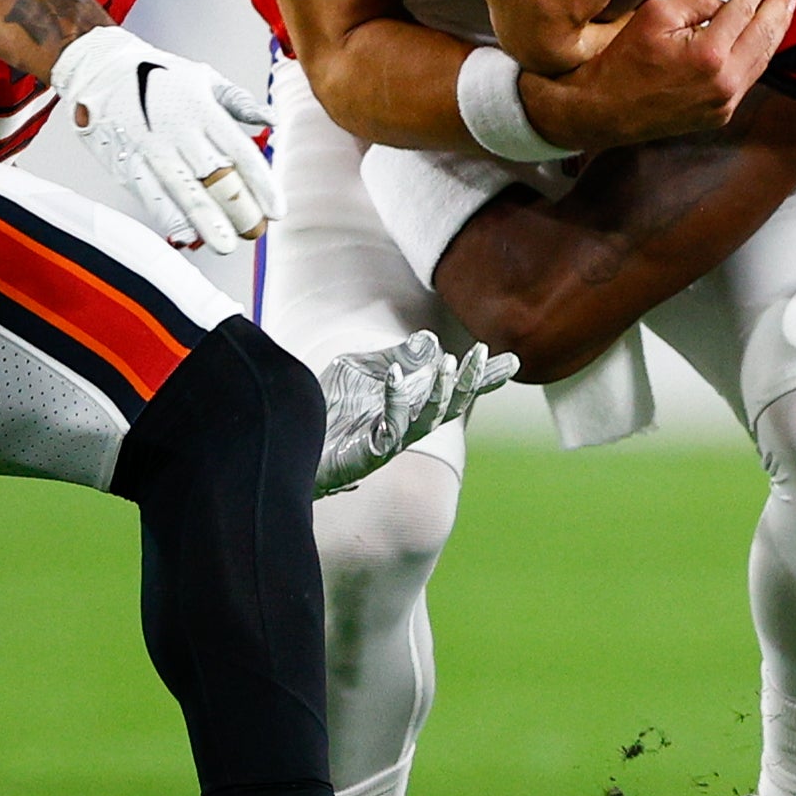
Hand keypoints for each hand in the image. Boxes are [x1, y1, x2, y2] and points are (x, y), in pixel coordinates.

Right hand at [49, 24, 281, 250]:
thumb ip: (239, 102)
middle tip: (255, 233)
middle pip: (213, 176)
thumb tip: (272, 121)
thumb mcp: (204, 77)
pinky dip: (167, 216)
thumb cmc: (159, 74)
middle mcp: (177, 130)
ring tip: (224, 245)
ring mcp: (150, 147)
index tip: (277, 210)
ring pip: (181, 190)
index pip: (239, 152)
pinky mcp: (124, 161)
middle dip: (237, 209)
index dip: (261, 184)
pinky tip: (184, 235)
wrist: (99, 67)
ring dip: (205, 220)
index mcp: (201, 109)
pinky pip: (149, 194)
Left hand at [313, 333, 517, 494]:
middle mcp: (406, 426)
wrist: (283, 441)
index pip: (454, 391)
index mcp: (409, 407)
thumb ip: (394, 357)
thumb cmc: (321, 410)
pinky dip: (396, 397)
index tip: (512, 362)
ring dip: (442, 390)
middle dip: (471, 381)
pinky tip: (394, 374)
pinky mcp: (370, 454)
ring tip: (450, 362)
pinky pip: (391, 425)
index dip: (482, 379)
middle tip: (485, 354)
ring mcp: (390, 443)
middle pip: (452, 405)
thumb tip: (431, 340)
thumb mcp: (358, 370)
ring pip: (430, 419)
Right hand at [519, 0, 795, 152]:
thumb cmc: (623, 60)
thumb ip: (697, 3)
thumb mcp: (655, 16)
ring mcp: (725, 102)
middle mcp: (725, 82)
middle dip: (780, 4)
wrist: (603, 110)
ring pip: (762, 59)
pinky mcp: (720, 114)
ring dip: (776, 28)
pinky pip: (749, 77)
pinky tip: (765, 36)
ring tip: (787, 4)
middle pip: (764, 35)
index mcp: (710, 54)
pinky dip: (760, 53)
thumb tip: (724, 2)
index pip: (744, 11)